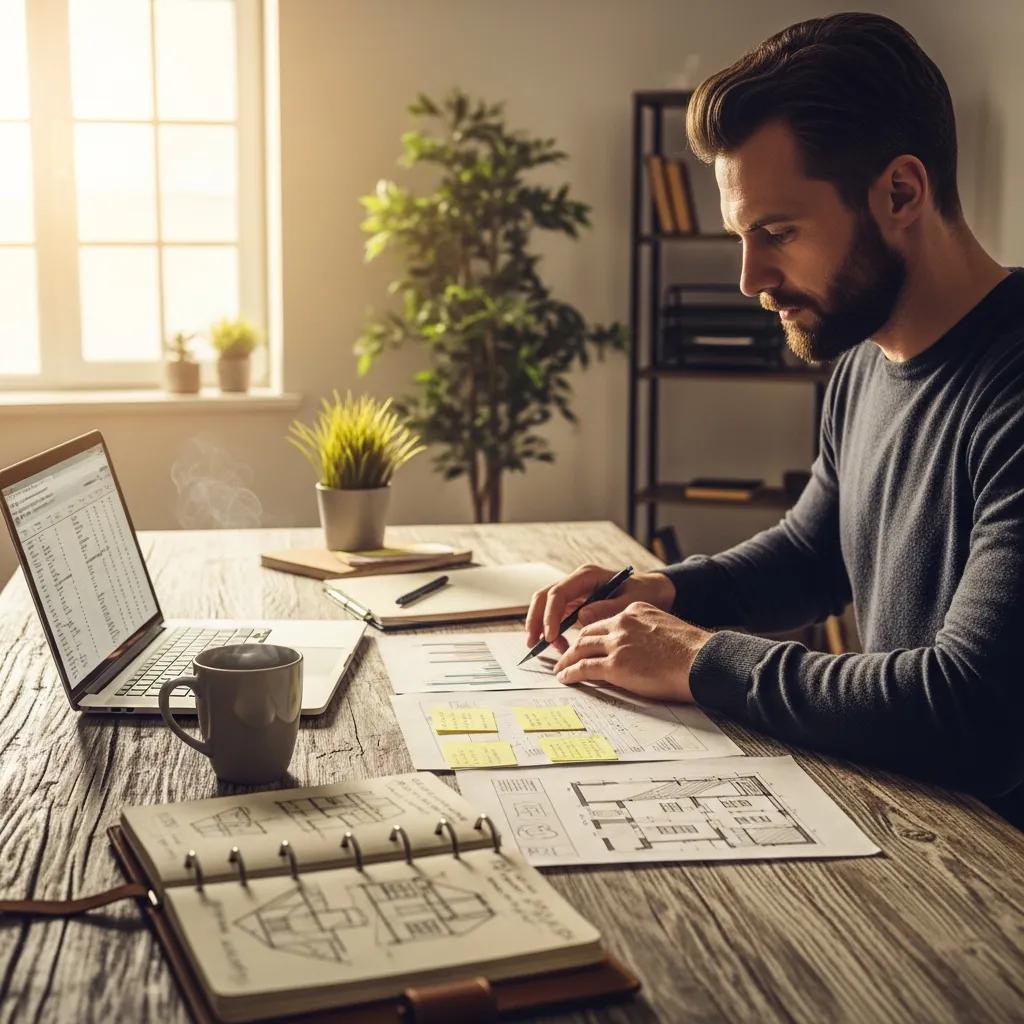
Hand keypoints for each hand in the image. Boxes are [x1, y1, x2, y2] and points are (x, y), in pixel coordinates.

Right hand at [525, 564, 676, 653]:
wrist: (655, 591)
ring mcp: (575, 592)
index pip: (559, 593)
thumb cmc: (645, 592)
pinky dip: (554, 630)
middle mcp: (577, 581)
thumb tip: (581, 617)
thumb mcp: (632, 601)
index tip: (551, 637)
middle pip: (544, 597)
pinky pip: (557, 615)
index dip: (550, 615)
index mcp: (587, 576)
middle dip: (535, 620)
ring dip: (541, 626)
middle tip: (533, 643)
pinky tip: (559, 645)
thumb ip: (608, 608)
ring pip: (547, 606)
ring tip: (547, 648)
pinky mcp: (576, 603)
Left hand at [552, 602, 712, 702]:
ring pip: (580, 648)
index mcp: (636, 611)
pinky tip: (565, 677)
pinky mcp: (615, 664)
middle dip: (575, 645)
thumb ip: (646, 633)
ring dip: (567, 659)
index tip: (585, 643)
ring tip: (561, 669)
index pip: (604, 621)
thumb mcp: (665, 630)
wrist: (702, 661)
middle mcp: (622, 623)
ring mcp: (617, 643)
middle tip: (566, 655)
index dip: (592, 634)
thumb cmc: (692, 652)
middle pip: (587, 633)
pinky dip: (570, 672)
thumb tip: (639, 651)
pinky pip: (583, 667)